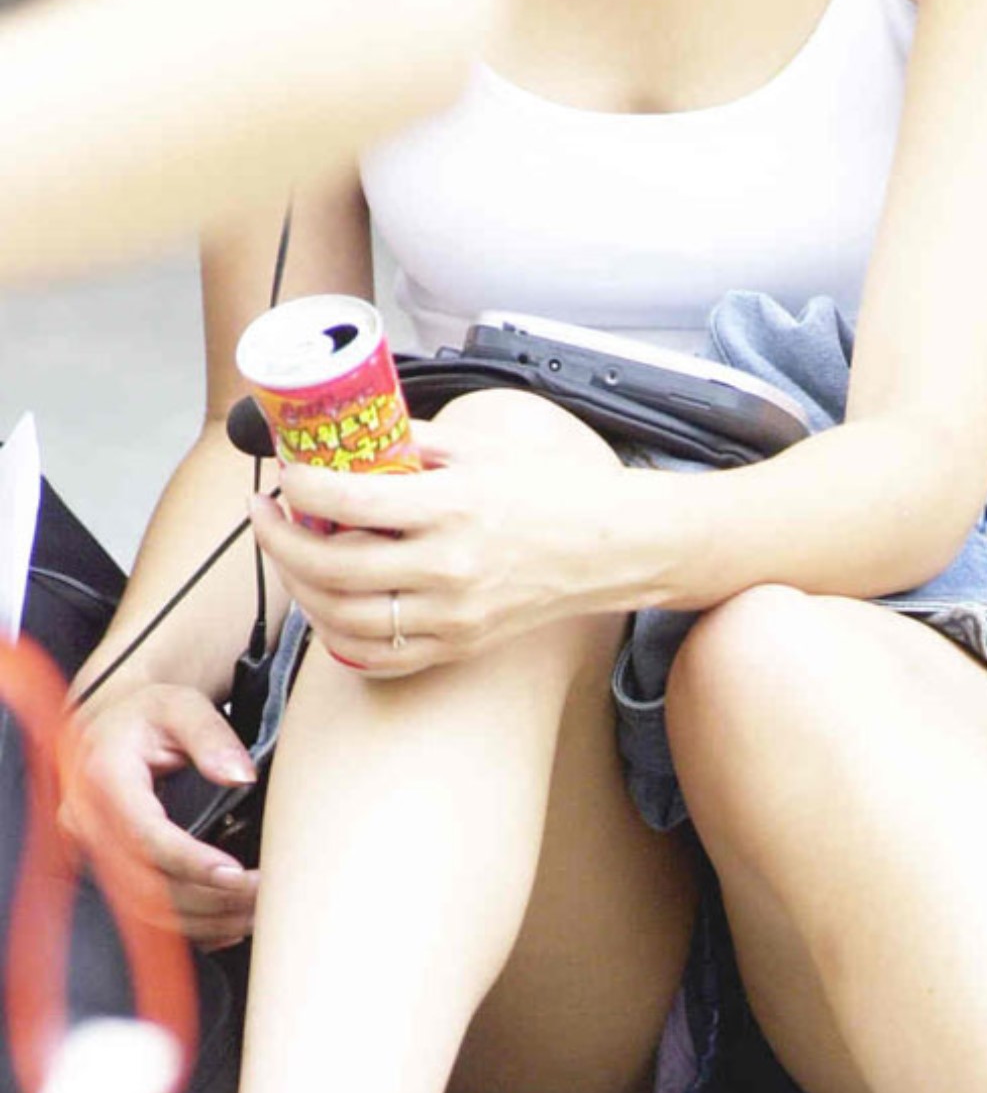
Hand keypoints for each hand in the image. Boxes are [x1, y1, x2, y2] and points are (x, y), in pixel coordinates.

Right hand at [63, 684, 259, 949]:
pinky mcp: (101, 866)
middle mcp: (86, 820)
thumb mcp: (181, 705)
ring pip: (142, 907)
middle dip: (207, 899)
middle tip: (263, 896)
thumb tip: (239, 776)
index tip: (238, 875)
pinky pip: (139, 911)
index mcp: (103, 777)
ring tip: (253, 914)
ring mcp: (88, 848)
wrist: (108, 724)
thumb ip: (212, 736)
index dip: (192, 862)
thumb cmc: (146, 714)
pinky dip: (185, 927)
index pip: (146, 835)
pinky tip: (227, 925)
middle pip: (145, 882)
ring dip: (201, 920)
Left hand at [249, 393, 629, 674]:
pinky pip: (377, 657)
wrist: (611, 547)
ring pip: (342, 618)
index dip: (298, 487)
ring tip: (291, 557)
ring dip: (299, 588)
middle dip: (279, 540)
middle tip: (268, 516)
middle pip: (330, 566)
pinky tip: (326, 606)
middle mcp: (449, 567)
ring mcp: (453, 615)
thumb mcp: (480, 448)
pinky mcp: (459, 645)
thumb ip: (410, 442)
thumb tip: (349, 435)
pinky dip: (337, 636)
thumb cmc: (552, 490)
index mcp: (453, 506)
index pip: (347, 500)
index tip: (285, 476)